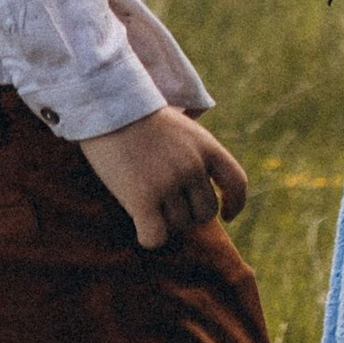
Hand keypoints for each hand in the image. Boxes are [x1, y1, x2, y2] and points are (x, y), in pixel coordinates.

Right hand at [81, 106, 249, 248]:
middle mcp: (193, 165)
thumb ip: (194, 153)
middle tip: (166, 202)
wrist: (107, 104)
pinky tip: (139, 225)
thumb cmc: (138, 116)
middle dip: (188, 213)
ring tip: (144, 199)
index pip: (236, 183)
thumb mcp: (180, 127)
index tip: (226, 214)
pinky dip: (148, 237)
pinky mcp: (142, 197)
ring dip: (164, 220)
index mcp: (206, 145)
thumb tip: (202, 180)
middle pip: (205, 212)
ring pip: (178, 225)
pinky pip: (155, 237)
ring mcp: (169, 182)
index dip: (234, 203)